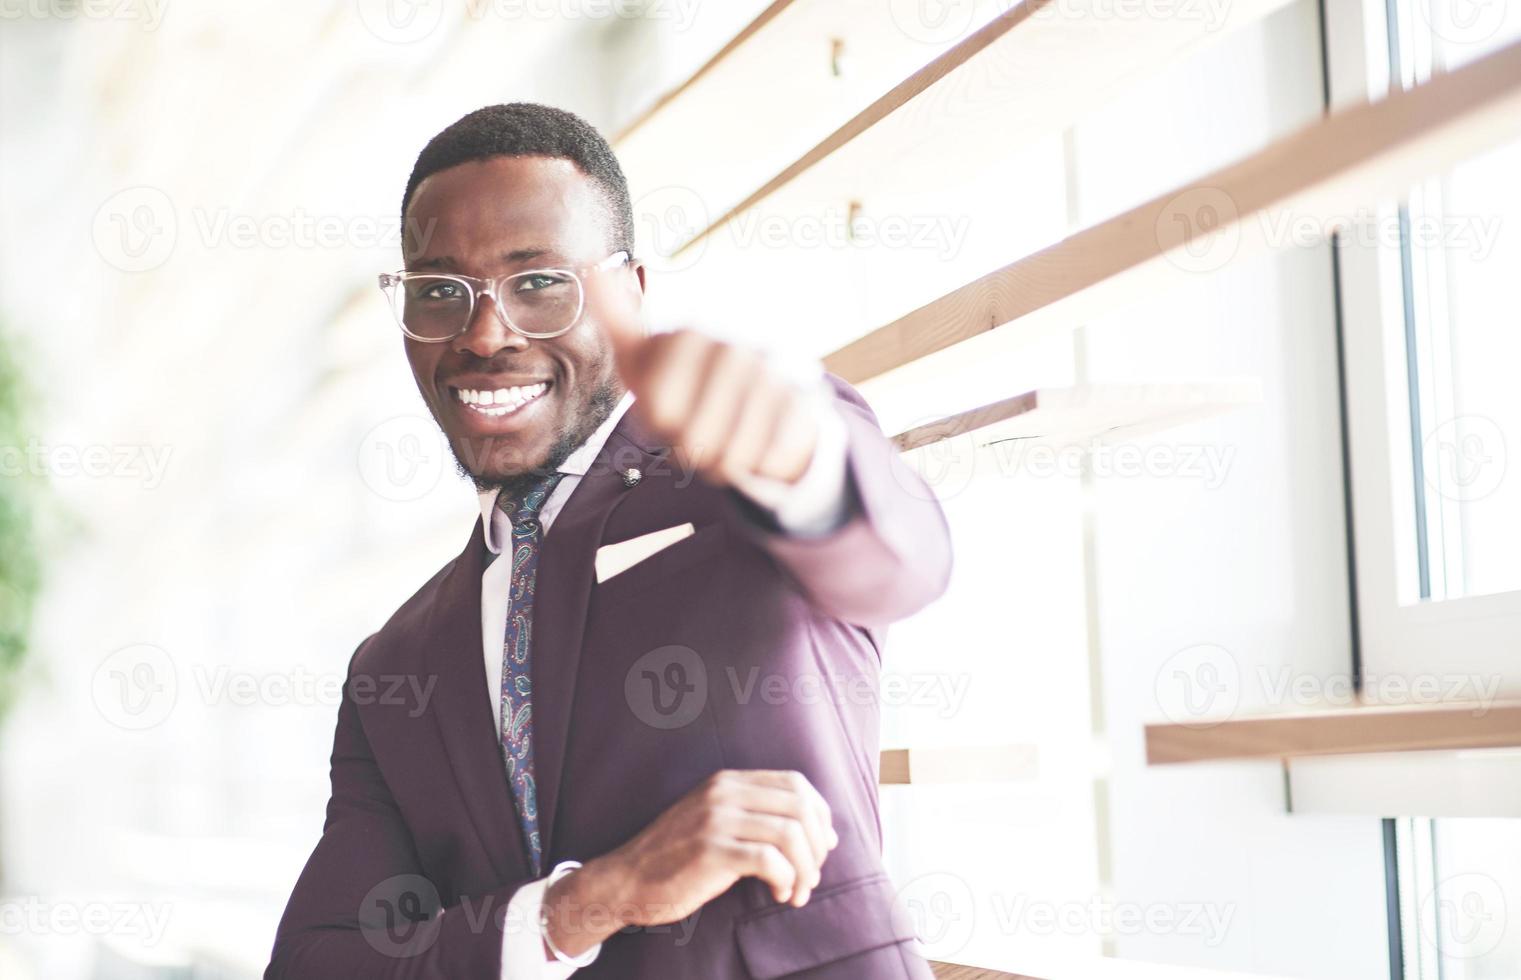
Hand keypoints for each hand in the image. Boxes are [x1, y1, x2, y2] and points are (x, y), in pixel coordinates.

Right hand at [541, 770, 838, 955]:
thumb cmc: (678, 857)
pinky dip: (786, 880)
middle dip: (817, 847)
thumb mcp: (717, 822)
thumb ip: (760, 818)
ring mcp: (716, 819)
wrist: (627, 879)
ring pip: (790, 833)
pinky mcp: (710, 850)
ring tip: (797, 891)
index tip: (822, 847)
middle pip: (800, 807)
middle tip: (812, 876)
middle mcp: (724, 792)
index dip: (820, 815)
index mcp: (729, 781)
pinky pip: (770, 859)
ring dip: (806, 869)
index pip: (796, 783)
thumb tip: (824, 834)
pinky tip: (779, 893)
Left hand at [590, 275, 820, 486]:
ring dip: (727, 463)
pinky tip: (761, 444)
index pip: (661, 410)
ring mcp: (774, 376)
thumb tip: (590, 271)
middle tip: (700, 439)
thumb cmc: (693, 389)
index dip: (662, 426)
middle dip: (694, 451)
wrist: (765, 404)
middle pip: (696, 436)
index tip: (667, 415)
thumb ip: (620, 327)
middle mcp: (734, 350)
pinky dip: (761, 464)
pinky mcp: (806, 404)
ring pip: (734, 454)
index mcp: (688, 338)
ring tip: (728, 445)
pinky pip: (771, 458)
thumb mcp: (648, 362)